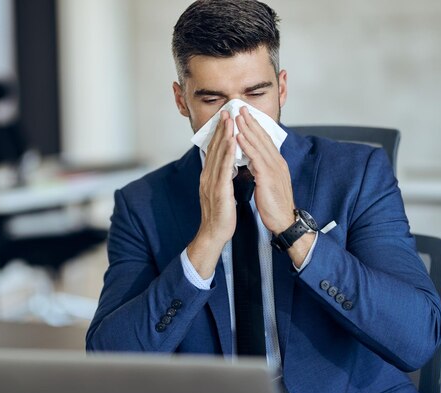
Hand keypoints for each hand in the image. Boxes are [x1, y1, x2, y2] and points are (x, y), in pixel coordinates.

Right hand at [187, 110, 236, 277]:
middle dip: (221, 129)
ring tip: (230, 120)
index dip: (220, 134)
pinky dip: (228, 153)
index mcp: (209, 176)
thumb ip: (222, 177)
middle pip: (214, 148)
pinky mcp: (218, 190)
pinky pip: (224, 168)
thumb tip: (227, 166)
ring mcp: (211, 183)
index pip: (214, 151)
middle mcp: (207, 176)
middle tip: (227, 111)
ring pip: (218, 155)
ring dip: (224, 136)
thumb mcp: (220, 192)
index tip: (226, 119)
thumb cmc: (220, 215)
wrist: (214, 234)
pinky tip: (233, 141)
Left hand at [235, 106, 294, 234]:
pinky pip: (255, 157)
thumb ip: (262, 169)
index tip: (245, 116)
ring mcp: (274, 168)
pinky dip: (247, 145)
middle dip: (251, 122)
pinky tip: (238, 137)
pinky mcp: (268, 176)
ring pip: (259, 144)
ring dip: (247, 129)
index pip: (264, 141)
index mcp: (276, 164)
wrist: (283, 220)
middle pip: (262, 137)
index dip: (255, 127)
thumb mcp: (268, 183)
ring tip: (237, 117)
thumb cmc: (274, 205)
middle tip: (240, 108)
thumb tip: (253, 161)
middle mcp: (277, 162)